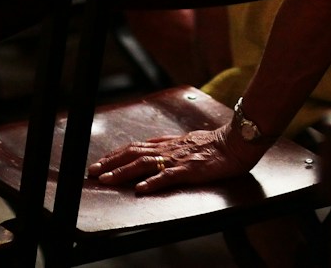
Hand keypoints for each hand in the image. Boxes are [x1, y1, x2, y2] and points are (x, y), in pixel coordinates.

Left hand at [87, 122, 266, 194]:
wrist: (237, 142)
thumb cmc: (215, 145)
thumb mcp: (188, 142)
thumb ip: (170, 147)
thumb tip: (152, 152)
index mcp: (168, 143)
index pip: (136, 147)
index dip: (116, 154)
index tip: (100, 162)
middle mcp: (169, 149)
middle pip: (134, 154)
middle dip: (111, 163)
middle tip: (93, 172)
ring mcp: (179, 159)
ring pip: (145, 164)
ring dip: (123, 172)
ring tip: (107, 180)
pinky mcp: (191, 170)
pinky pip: (169, 176)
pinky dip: (153, 182)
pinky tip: (141, 189)